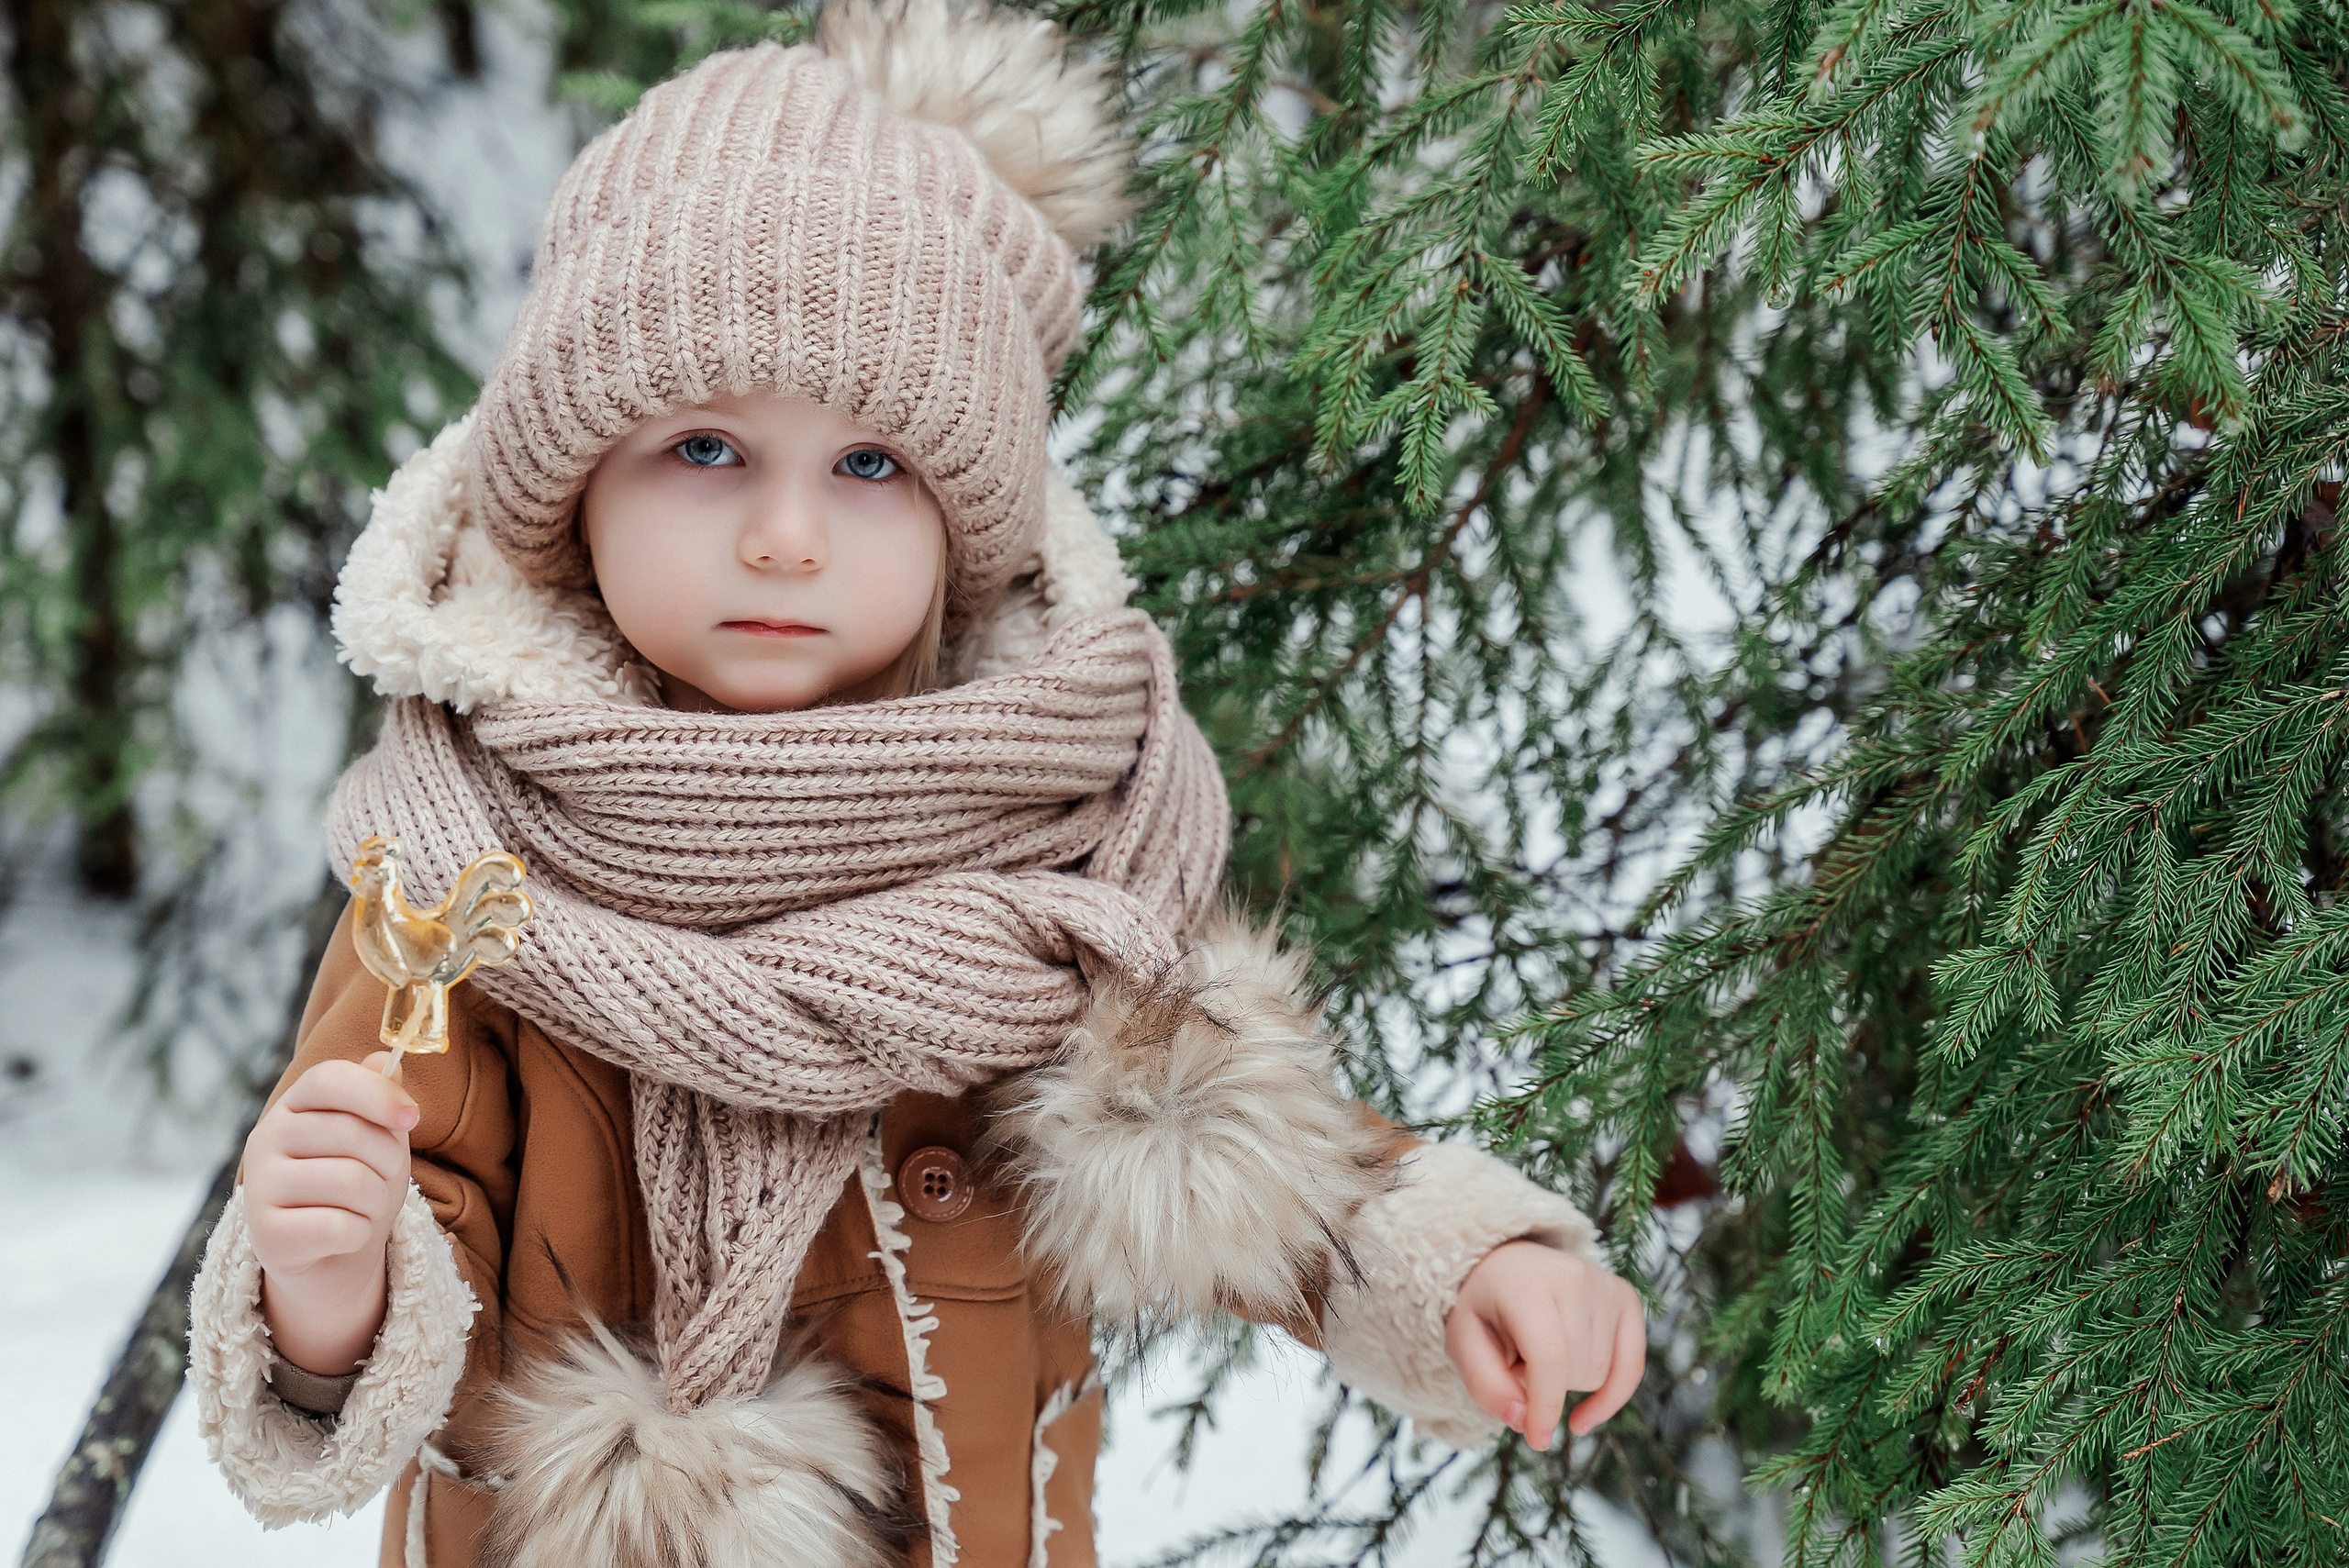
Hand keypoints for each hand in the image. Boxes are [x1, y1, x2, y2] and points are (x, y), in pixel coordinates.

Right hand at [243, 1051, 415, 1373]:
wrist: (332, 1253)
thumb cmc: (359, 1182)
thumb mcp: (379, 1135)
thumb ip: (381, 1096)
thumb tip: (387, 1060)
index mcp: (293, 1105)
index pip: (329, 1078)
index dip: (377, 1094)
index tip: (413, 1119)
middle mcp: (265, 1139)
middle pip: (351, 1134)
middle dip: (389, 1163)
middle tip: (384, 1181)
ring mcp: (259, 1188)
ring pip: (351, 1183)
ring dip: (377, 1201)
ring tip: (366, 1209)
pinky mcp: (265, 1236)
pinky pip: (340, 1227)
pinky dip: (360, 1234)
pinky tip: (346, 1235)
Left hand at [1445, 1239, 1643, 1448]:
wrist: (1507, 1265)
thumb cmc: (1484, 1309)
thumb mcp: (1463, 1343)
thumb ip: (1486, 1385)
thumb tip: (1522, 1420)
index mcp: (1525, 1285)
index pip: (1549, 1356)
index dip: (1546, 1405)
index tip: (1538, 1441)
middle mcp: (1573, 1277)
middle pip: (1574, 1371)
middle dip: (1545, 1386)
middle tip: (1519, 1358)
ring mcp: (1605, 1285)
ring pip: (1600, 1374)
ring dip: (1569, 1382)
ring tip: (1542, 1350)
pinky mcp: (1626, 1298)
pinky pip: (1633, 1367)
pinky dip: (1611, 1396)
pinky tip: (1583, 1414)